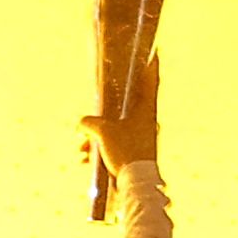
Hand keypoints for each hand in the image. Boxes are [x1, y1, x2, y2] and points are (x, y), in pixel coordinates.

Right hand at [88, 45, 160, 172]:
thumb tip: (82, 123)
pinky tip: (86, 160)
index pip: (150, 82)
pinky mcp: (133, 154)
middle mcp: (146, 122)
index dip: (152, 66)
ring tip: (83, 150)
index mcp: (146, 111)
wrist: (136, 185)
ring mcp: (140, 138)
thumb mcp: (102, 131)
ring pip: (114, 130)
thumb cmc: (125, 152)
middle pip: (123, 109)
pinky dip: (98, 151)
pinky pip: (112, 146)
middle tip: (90, 121)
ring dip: (95, 140)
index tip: (155, 52)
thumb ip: (89, 122)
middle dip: (101, 118)